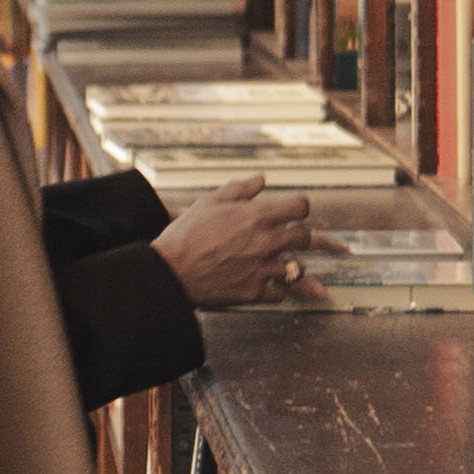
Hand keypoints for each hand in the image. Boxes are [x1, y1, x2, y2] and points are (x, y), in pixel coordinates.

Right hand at [156, 183, 311, 312]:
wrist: (169, 271)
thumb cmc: (185, 234)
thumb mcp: (209, 202)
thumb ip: (239, 189)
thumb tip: (261, 180)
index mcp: (256, 216)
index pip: (300, 207)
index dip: (298, 207)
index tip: (292, 212)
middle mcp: (265, 242)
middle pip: (304, 238)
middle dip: (298, 235)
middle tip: (286, 237)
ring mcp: (261, 269)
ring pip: (297, 268)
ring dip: (290, 264)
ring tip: (276, 262)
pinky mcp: (253, 292)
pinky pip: (279, 293)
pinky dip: (274, 288)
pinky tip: (263, 282)